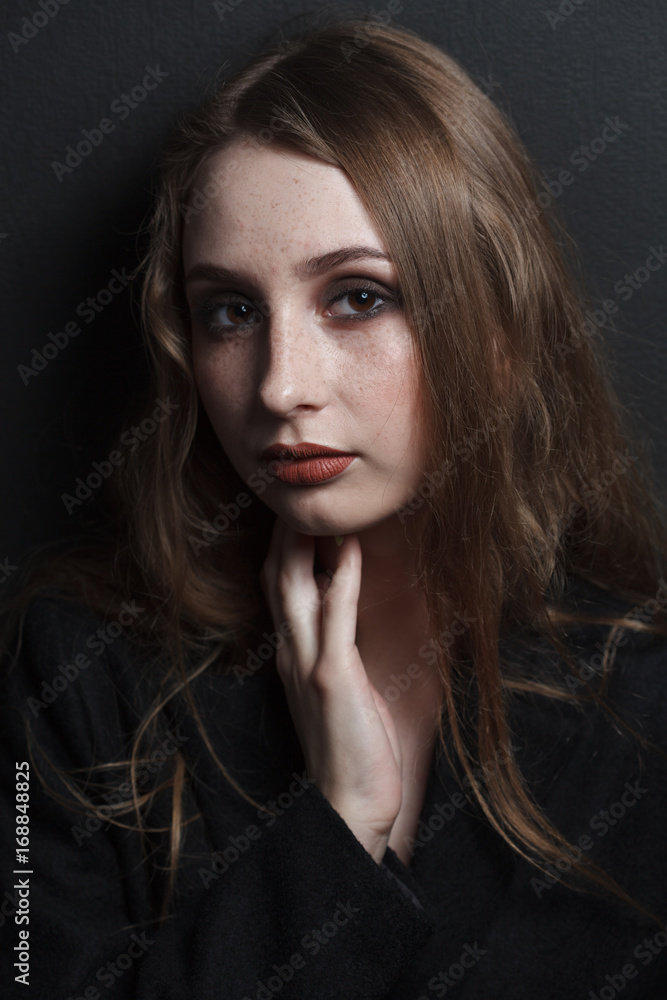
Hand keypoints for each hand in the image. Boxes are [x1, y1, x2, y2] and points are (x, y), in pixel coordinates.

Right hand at [259, 517, 402, 863]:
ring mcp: (308, 663)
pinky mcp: (332, 676)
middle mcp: (291, 653)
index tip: (294, 512)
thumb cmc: (352, 749)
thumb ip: (333, 653)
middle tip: (294, 493)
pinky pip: (336, 615)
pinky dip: (343, 575)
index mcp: (293, 656)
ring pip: (296, 588)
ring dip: (305, 542)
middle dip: (284, 533)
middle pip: (278, 578)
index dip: (283, 548)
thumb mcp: (339, 692)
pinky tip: (351, 546)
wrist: (350, 805)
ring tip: (314, 503)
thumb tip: (345, 616)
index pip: (279, 590)